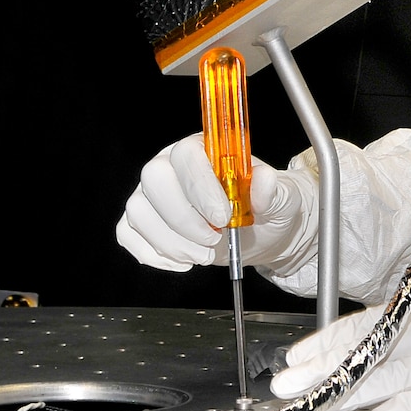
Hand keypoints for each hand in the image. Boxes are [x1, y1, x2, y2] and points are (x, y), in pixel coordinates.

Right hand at [115, 135, 312, 272]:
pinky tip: (184, 260)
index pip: (186, 155)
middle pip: (155, 180)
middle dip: (184, 219)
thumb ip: (272, 189)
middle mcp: (170, 166)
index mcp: (202, 149)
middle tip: (214, 239)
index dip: (201, 187)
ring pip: (140, 211)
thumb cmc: (266, 208)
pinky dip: (154, 254)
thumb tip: (263, 181)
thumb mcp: (282, 198)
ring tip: (205, 254)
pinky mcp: (143, 222)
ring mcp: (152, 194)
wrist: (260, 232)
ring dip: (172, 242)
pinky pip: (128, 234)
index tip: (223, 216)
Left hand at [270, 282, 410, 410]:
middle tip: (284, 383)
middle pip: (370, 347)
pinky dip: (405, 406)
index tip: (295, 355)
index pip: (369, 322)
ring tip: (313, 404)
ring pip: (391, 372)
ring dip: (348, 391)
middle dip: (324, 368)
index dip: (329, 340)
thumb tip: (388, 352)